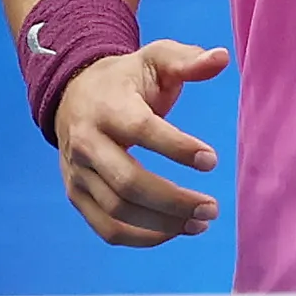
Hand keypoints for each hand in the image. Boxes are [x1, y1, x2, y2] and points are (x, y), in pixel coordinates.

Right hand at [54, 41, 230, 246]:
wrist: (73, 94)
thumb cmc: (126, 80)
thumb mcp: (155, 59)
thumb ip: (187, 60)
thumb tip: (222, 58)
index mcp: (106, 106)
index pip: (141, 131)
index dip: (177, 148)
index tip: (211, 160)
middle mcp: (86, 142)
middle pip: (128, 183)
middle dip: (174, 201)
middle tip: (212, 208)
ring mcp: (77, 172)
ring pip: (118, 211)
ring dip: (163, 224)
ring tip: (201, 223)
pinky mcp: (77, 194)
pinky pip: (107, 228)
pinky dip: (142, 237)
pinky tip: (174, 231)